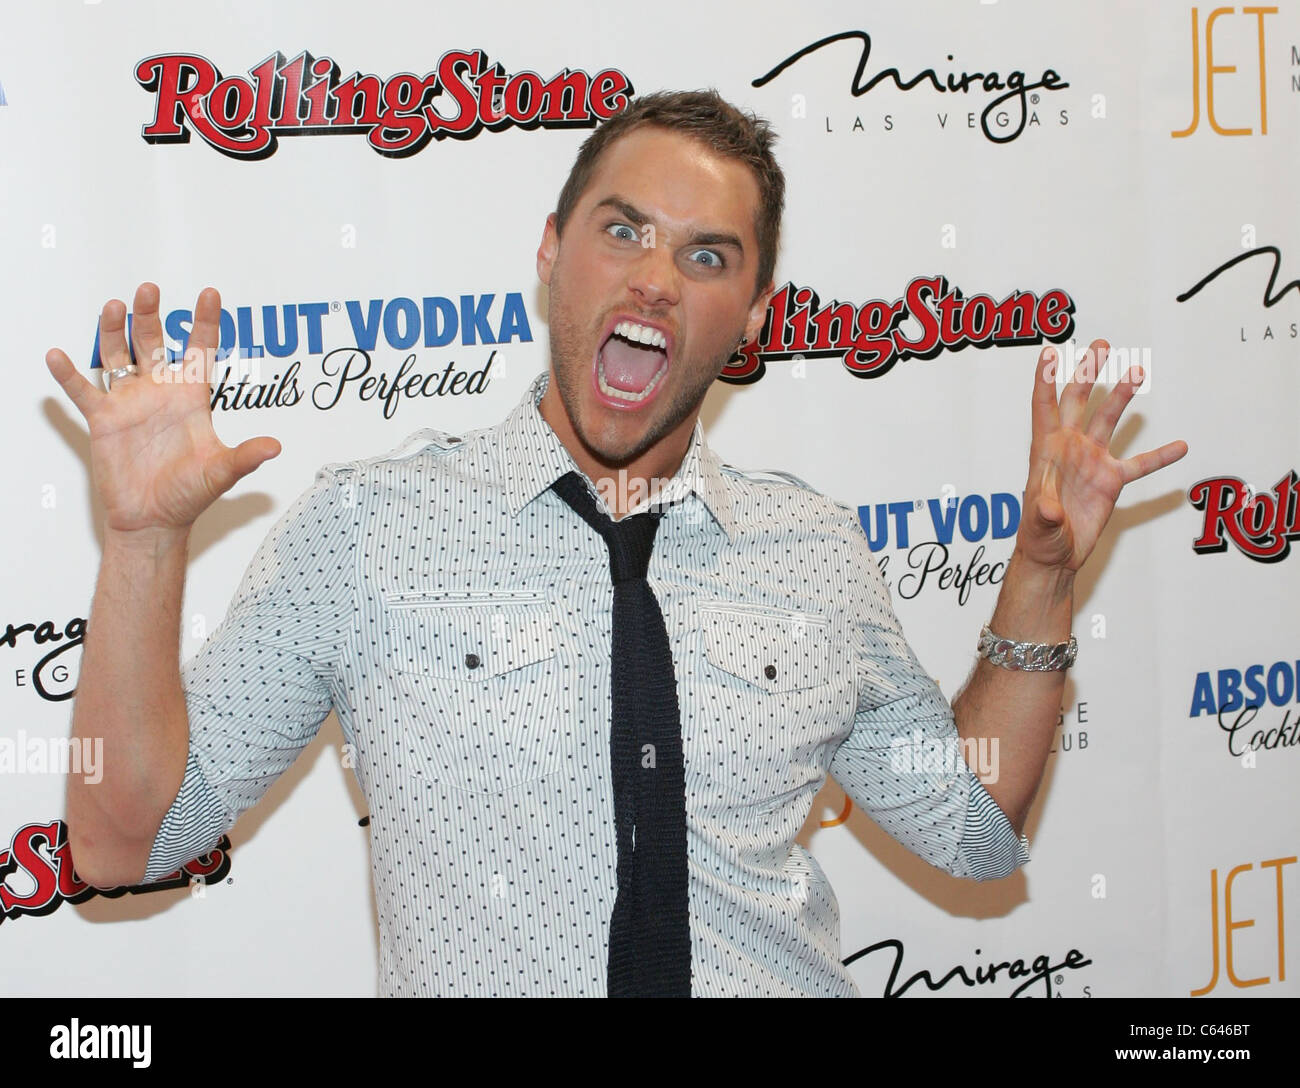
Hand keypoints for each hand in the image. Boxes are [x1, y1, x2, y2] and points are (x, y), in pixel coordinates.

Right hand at [46, 283, 280, 536]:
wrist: (153, 520)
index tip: (210, 294)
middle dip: (150, 316)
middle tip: (149, 290)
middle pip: (154, 342)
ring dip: (115, 331)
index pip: (201, 351)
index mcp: (192, 398)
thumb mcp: (220, 473)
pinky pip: (83, 391)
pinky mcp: (104, 420)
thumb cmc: (189, 496)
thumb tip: (275, 447)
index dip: (206, 322)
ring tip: (114, 306)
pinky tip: (57, 355)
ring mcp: (130, 402)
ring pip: (119, 355)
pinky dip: (69, 374)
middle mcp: (160, 392)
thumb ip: (246, 457)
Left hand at [1018, 338, 1186, 573]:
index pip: (1043, 408)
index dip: (1045, 381)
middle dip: (1087, 373)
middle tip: (1102, 346)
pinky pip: (1140, 465)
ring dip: (1121, 397)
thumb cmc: (1038, 538)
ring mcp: (1092, 462)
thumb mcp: (1038, 526)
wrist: (1054, 556)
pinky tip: (1180, 445)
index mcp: (1045, 452)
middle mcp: (1069, 449)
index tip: (1049, 353)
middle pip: (1078, 402)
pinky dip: (1159, 456)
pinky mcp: (1111, 481)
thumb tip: (1049, 508)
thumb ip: (1043, 514)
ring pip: (1108, 422)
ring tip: (1136, 371)